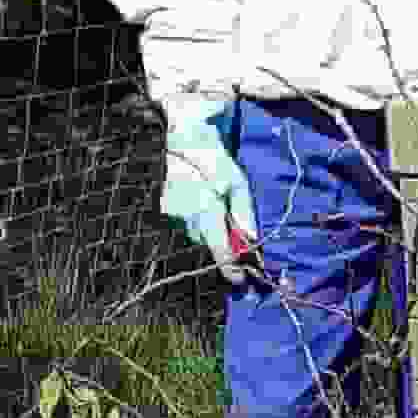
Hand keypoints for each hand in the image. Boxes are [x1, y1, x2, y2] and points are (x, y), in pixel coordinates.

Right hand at [160, 107, 258, 283]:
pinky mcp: (165, 209)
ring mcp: (172, 212)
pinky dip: (198, 222)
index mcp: (204, 207)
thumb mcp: (238, 182)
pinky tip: (203, 207)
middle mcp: (184, 213)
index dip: (229, 265)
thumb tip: (251, 238)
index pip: (218, 247)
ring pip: (196, 234)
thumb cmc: (215, 158)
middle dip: (222, 246)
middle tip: (237, 247)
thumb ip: (244, 212)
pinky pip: (186, 224)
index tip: (239, 279)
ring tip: (218, 213)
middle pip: (207, 243)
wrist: (183, 138)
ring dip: (210, 232)